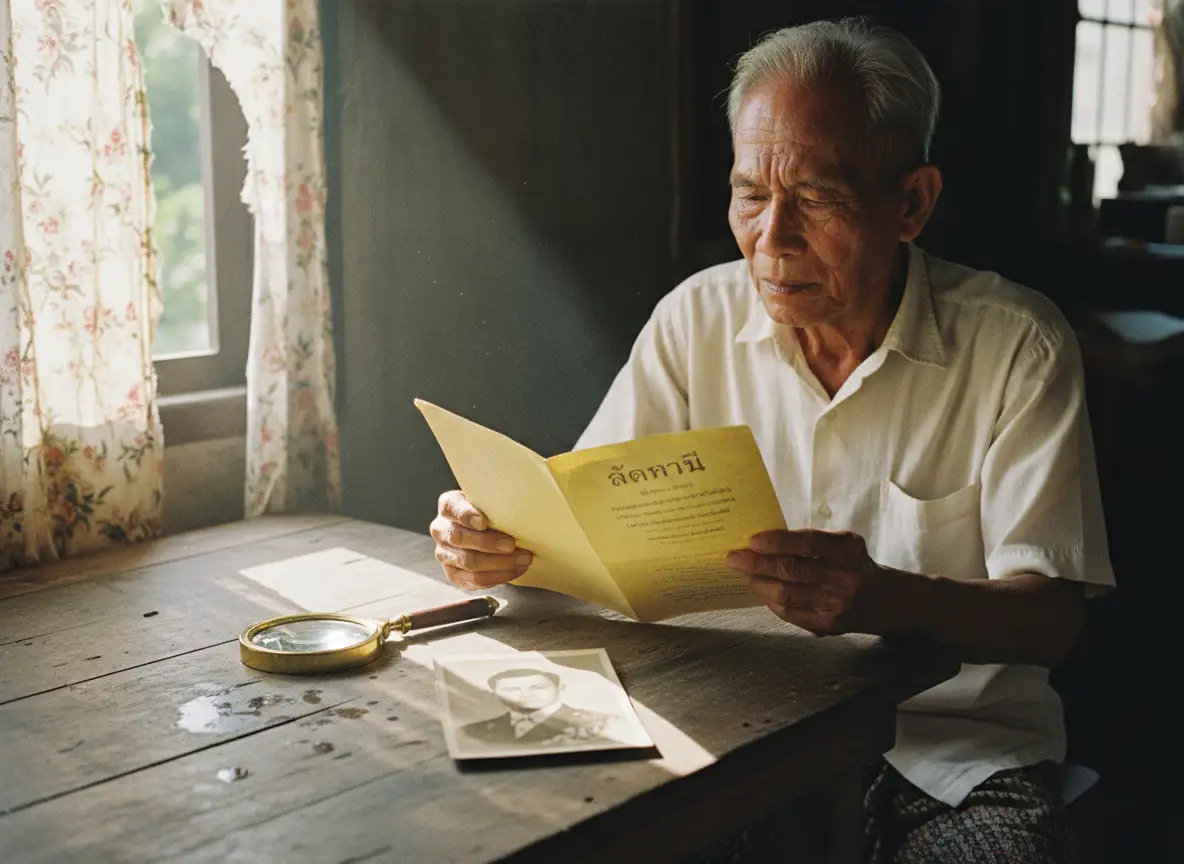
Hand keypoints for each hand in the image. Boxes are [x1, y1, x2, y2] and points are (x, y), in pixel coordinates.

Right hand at [430, 491, 532, 588]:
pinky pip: (475, 580)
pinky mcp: (453, 574)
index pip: (452, 508)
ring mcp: (444, 554)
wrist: (487, 532)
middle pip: (459, 538)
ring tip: (523, 559)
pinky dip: (499, 576)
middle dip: (488, 543)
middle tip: (511, 544)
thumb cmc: (492, 513)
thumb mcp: (491, 501)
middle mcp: (441, 529)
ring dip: (499, 562)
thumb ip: (497, 502)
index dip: (466, 515)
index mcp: (449, 506)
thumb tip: (524, 508)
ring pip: (469, 562)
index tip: (484, 522)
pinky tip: (515, 569)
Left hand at [726, 529, 903, 635]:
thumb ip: (810, 541)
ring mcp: (836, 604)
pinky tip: (762, 592)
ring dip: (759, 583)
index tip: (753, 540)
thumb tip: (765, 541)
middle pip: (791, 570)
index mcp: (847, 550)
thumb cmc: (851, 563)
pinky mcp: (828, 624)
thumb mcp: (842, 543)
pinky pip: (790, 613)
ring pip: (787, 594)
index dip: (777, 541)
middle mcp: (844, 577)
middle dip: (757, 563)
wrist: (881, 600)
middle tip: (735, 558)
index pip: (808, 543)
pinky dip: (771, 601)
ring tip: (746, 575)